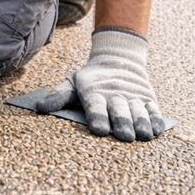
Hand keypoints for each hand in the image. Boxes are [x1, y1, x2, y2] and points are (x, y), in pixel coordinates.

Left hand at [36, 27, 164, 141]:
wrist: (117, 58)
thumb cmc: (91, 79)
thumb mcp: (72, 82)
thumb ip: (58, 96)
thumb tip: (39, 108)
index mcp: (94, 92)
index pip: (95, 105)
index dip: (97, 117)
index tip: (99, 130)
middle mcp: (115, 95)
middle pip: (119, 110)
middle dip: (121, 122)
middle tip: (124, 135)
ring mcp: (133, 97)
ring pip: (138, 111)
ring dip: (140, 122)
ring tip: (142, 134)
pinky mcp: (148, 99)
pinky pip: (154, 110)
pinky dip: (155, 119)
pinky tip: (156, 129)